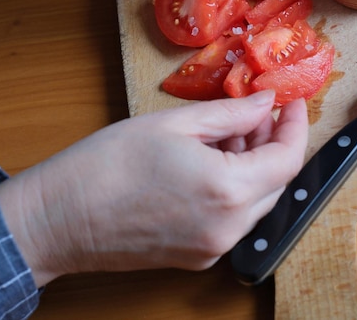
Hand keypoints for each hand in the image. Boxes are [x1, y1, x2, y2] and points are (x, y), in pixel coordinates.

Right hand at [0, 91, 307, 286]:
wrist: (62, 217)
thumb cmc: (109, 164)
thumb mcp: (175, 123)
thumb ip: (231, 113)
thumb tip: (265, 102)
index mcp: (227, 190)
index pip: (287, 159)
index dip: (295, 126)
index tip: (291, 102)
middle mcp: (228, 227)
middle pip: (275, 181)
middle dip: (271, 142)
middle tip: (254, 111)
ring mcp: (212, 247)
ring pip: (255, 200)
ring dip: (252, 162)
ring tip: (227, 130)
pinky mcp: (197, 255)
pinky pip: (231, 217)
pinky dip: (233, 185)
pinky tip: (211, 159)